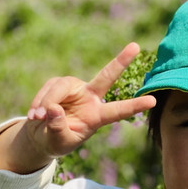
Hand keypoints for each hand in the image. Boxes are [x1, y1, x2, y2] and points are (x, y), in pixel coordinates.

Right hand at [0, 43, 156, 173]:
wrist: (41, 136)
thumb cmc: (55, 141)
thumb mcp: (58, 142)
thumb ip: (58, 128)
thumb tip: (53, 108)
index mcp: (98, 116)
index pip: (118, 110)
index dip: (134, 106)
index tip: (153, 101)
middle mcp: (90, 98)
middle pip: (106, 77)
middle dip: (120, 61)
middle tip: (136, 46)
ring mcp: (75, 88)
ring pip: (60, 87)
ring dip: (46, 102)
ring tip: (37, 118)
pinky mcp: (59, 84)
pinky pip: (47, 90)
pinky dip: (38, 102)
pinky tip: (34, 116)